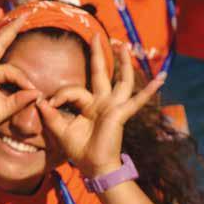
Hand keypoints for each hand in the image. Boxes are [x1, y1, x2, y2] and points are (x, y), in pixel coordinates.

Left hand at [36, 38, 164, 177]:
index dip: (59, 95)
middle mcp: (102, 102)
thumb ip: (51, 115)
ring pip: (120, 80)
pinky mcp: (121, 114)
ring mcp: (114, 107)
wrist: (94, 167)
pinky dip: (150, 90)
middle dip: (98, 54)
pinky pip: (137, 100)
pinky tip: (163, 77)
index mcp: (88, 105)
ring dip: (123, 63)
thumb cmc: (79, 150)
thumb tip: (40, 100)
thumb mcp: (60, 129)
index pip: (73, 89)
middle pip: (101, 73)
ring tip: (124, 45)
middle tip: (97, 35)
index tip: (48, 105)